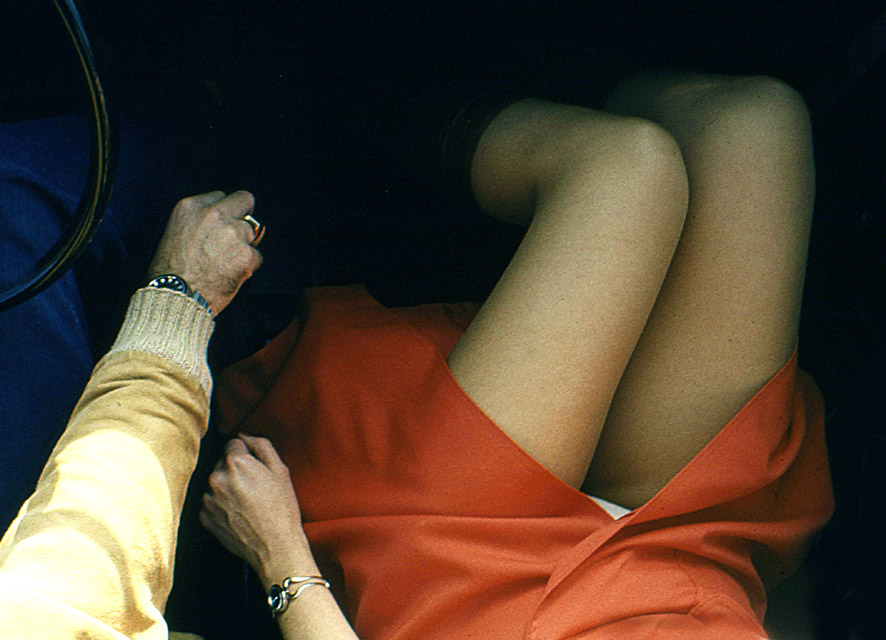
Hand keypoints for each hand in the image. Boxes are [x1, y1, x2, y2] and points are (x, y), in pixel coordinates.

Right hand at [148, 190, 262, 315]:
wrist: (175, 298)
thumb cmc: (171, 272)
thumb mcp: (176, 232)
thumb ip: (199, 221)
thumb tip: (225, 220)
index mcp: (191, 207)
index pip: (220, 196)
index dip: (223, 212)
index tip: (220, 225)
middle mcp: (213, 214)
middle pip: (244, 200)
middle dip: (243, 216)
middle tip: (236, 236)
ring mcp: (232, 233)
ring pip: (252, 231)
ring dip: (243, 246)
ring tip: (223, 264)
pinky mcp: (246, 253)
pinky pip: (256, 256)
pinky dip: (248, 267)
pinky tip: (229, 275)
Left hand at [200, 435, 316, 584]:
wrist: (274, 547)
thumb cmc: (281, 508)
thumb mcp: (280, 470)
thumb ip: (261, 445)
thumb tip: (245, 435)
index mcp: (236, 463)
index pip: (234, 442)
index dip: (247, 452)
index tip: (256, 466)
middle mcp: (217, 478)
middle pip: (223, 462)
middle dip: (236, 469)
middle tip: (254, 486)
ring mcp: (208, 499)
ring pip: (216, 482)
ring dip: (227, 486)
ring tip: (246, 502)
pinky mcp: (204, 517)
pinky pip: (211, 501)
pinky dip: (221, 504)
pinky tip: (238, 513)